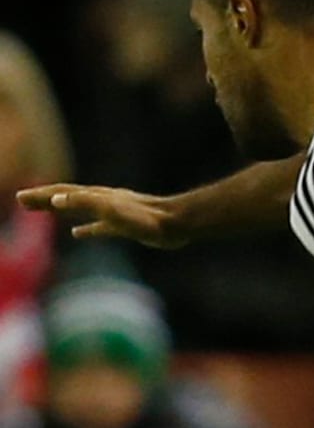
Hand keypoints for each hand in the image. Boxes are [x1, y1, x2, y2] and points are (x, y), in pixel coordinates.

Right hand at [19, 183, 184, 246]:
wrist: (179, 223)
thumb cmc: (147, 219)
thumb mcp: (112, 211)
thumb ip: (86, 204)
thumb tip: (57, 200)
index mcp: (98, 197)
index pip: (63, 194)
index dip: (41, 196)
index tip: (20, 199)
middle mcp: (104, 201)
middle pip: (68, 197)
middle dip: (44, 199)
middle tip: (21, 201)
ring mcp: (115, 213)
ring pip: (81, 209)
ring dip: (60, 209)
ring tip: (44, 210)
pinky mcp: (127, 227)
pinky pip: (100, 227)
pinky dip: (86, 229)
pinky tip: (78, 234)